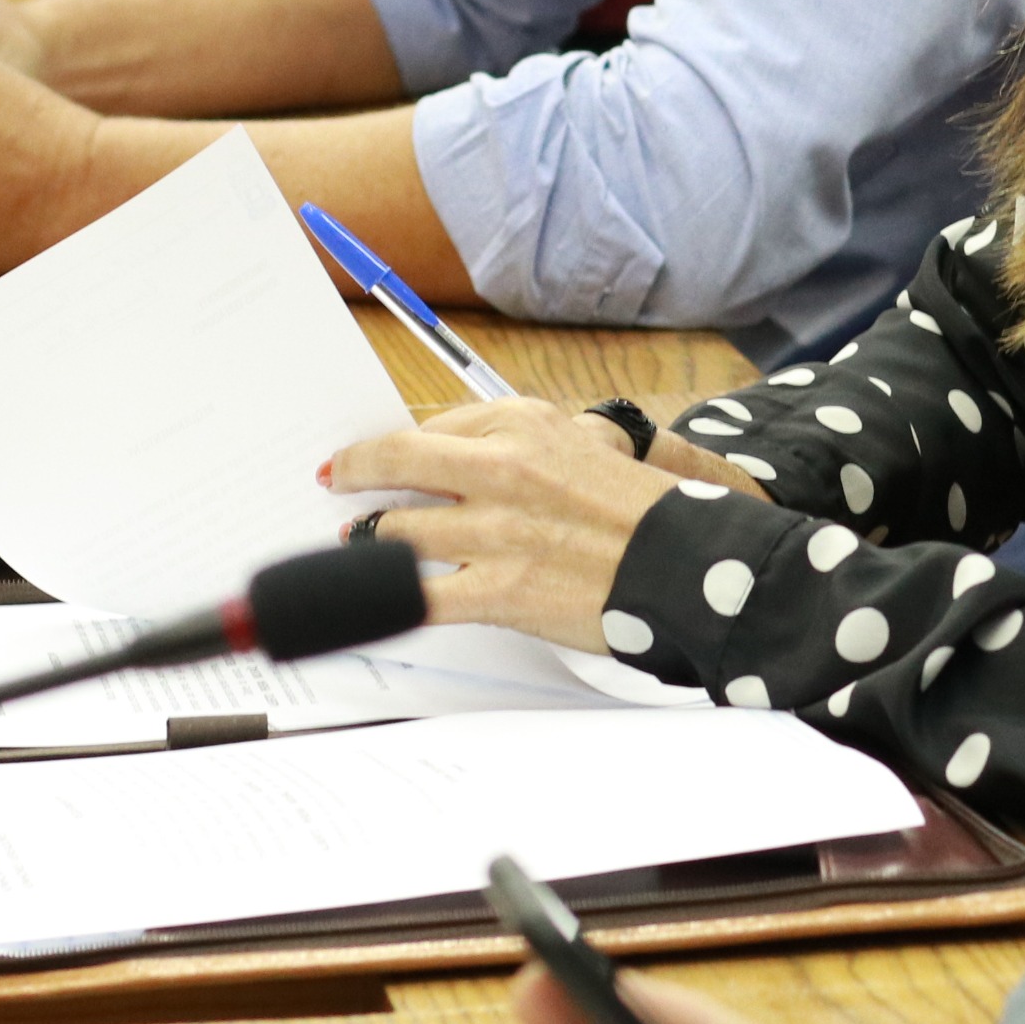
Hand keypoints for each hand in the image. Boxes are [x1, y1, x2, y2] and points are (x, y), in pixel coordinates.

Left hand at [331, 398, 696, 651]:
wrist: (690, 568)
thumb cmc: (642, 513)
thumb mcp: (586, 450)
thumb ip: (521, 447)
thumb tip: (451, 457)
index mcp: (525, 425)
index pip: (434, 429)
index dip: (392, 446)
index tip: (370, 455)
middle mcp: (503, 469)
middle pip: (397, 464)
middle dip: (354, 472)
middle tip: (334, 481)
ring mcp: (496, 531)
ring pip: (396, 531)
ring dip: (367, 540)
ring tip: (358, 544)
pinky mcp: (498, 590)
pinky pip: (416, 596)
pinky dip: (382, 598)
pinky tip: (367, 597)